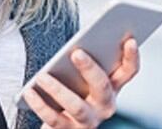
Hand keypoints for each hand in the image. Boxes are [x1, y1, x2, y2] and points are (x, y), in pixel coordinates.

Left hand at [23, 38, 140, 128]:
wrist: (61, 124)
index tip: (130, 40)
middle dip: (90, 69)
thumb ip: (87, 62)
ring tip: (42, 76)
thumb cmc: (73, 92)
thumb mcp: (84, 77)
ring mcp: (87, 120)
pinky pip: (54, 118)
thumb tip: (78, 43)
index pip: (128, 72)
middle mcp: (104, 106)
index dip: (132, 57)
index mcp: (112, 87)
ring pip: (76, 106)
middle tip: (76, 53)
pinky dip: (40, 104)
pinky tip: (30, 91)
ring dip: (58, 89)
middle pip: (102, 87)